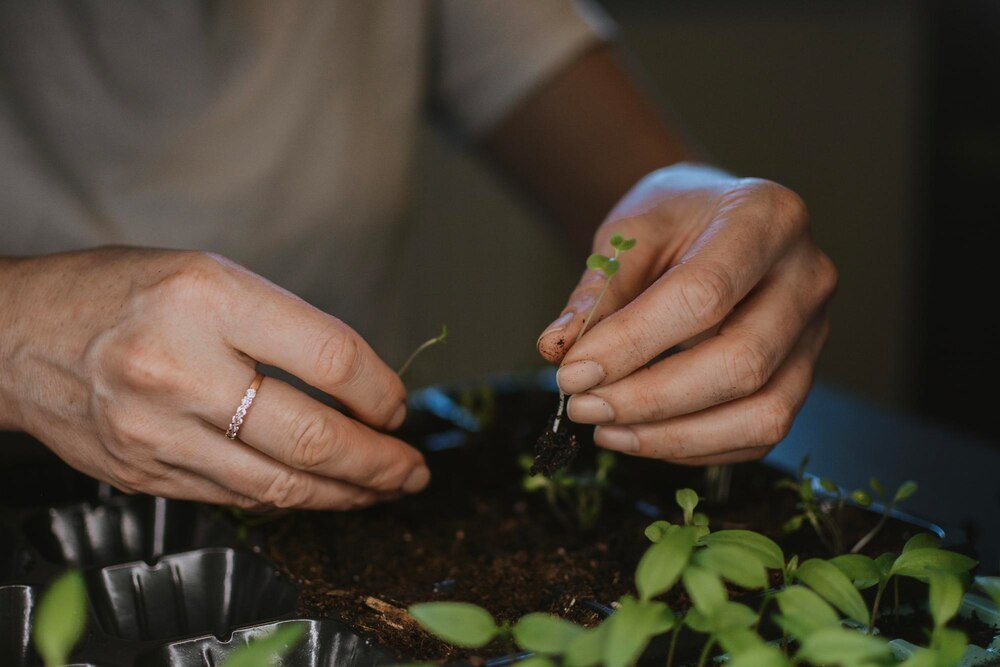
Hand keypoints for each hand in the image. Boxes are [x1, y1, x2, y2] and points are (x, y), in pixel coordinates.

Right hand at [0, 247, 427, 508]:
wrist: (16, 337)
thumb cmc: (122, 294)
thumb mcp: (209, 275)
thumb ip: (284, 326)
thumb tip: (360, 383)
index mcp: (206, 299)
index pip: (328, 354)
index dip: (379, 388)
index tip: (397, 404)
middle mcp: (179, 368)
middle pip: (311, 437)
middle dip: (378, 461)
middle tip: (412, 467)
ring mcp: (157, 431)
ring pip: (279, 485)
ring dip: (347, 493)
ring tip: (385, 489)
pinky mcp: (146, 474)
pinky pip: (240, 498)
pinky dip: (293, 500)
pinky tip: (322, 492)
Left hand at [537, 164, 836, 464]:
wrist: (715, 217)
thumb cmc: (672, 220)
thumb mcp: (628, 234)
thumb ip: (597, 292)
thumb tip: (557, 350)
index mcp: (767, 219)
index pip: (704, 294)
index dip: (633, 343)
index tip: (572, 374)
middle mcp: (807, 276)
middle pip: (741, 363)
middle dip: (652, 399)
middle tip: (583, 408)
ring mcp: (814, 332)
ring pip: (762, 413)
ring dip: (674, 436)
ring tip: (606, 430)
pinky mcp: (802, 374)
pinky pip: (758, 434)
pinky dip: (694, 446)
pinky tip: (639, 435)